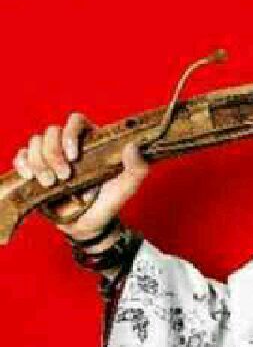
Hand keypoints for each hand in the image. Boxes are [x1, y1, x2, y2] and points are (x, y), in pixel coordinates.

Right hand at [12, 112, 149, 241]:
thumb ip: (137, 167)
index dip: (70, 133)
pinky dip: (23, 164)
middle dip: (53, 154)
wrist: (89, 224)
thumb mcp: (127, 187)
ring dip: (39, 162)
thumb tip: (132, 146)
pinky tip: (30, 177)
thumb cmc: (109, 202)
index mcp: (92, 142)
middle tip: (64, 176)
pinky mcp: (36, 168)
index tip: (73, 156)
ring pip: (35, 142)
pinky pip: (21, 156)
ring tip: (50, 183)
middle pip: (52, 131)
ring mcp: (51, 156)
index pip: (76, 121)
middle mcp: (70, 145)